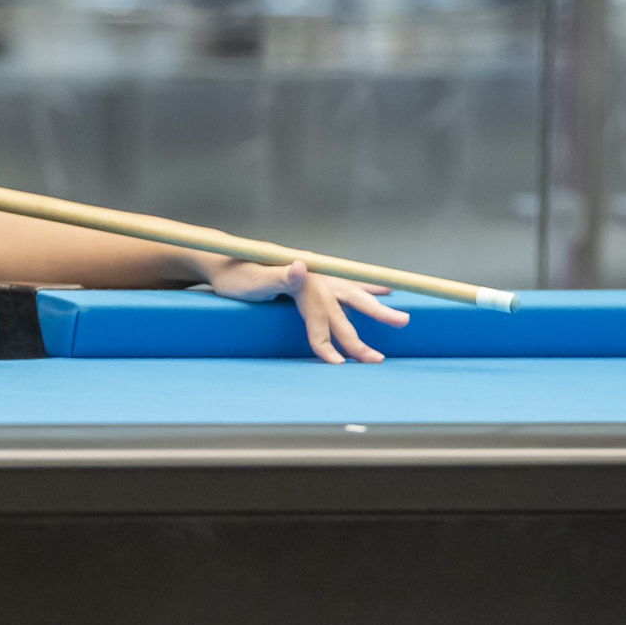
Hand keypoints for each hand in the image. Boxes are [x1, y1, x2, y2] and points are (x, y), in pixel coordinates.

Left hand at [206, 258, 409, 363]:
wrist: (224, 259)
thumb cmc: (235, 275)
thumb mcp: (252, 280)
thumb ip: (279, 276)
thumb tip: (302, 266)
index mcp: (303, 282)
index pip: (320, 320)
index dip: (327, 343)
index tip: (337, 365)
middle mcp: (315, 279)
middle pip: (344, 312)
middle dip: (360, 338)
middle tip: (378, 360)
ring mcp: (317, 277)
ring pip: (353, 298)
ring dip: (376, 310)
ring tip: (402, 320)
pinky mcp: (314, 279)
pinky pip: (347, 286)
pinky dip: (367, 288)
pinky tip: (385, 289)